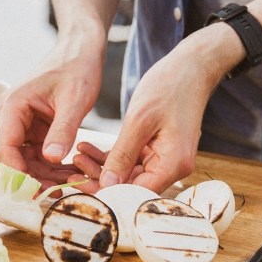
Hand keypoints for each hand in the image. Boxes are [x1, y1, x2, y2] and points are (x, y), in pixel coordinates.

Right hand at [0, 41, 103, 187]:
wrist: (81, 50)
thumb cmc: (77, 68)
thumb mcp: (74, 100)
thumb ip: (63, 129)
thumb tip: (50, 158)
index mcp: (13, 106)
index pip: (6, 147)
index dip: (17, 173)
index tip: (35, 192)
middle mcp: (11, 117)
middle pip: (13, 159)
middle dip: (34, 179)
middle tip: (57, 195)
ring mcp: (21, 124)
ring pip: (26, 161)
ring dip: (45, 176)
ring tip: (70, 186)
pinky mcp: (34, 129)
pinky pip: (38, 155)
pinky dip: (53, 167)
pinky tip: (71, 175)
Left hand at [72, 33, 223, 193]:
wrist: (189, 68)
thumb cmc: (169, 87)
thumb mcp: (139, 120)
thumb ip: (122, 155)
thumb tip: (106, 185)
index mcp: (173, 164)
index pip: (138, 192)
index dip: (109, 193)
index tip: (81, 186)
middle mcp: (173, 167)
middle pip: (133, 187)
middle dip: (101, 180)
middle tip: (72, 172)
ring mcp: (165, 159)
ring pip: (129, 175)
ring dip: (102, 167)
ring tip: (77, 156)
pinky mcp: (157, 150)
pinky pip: (131, 161)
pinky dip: (111, 156)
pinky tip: (87, 149)